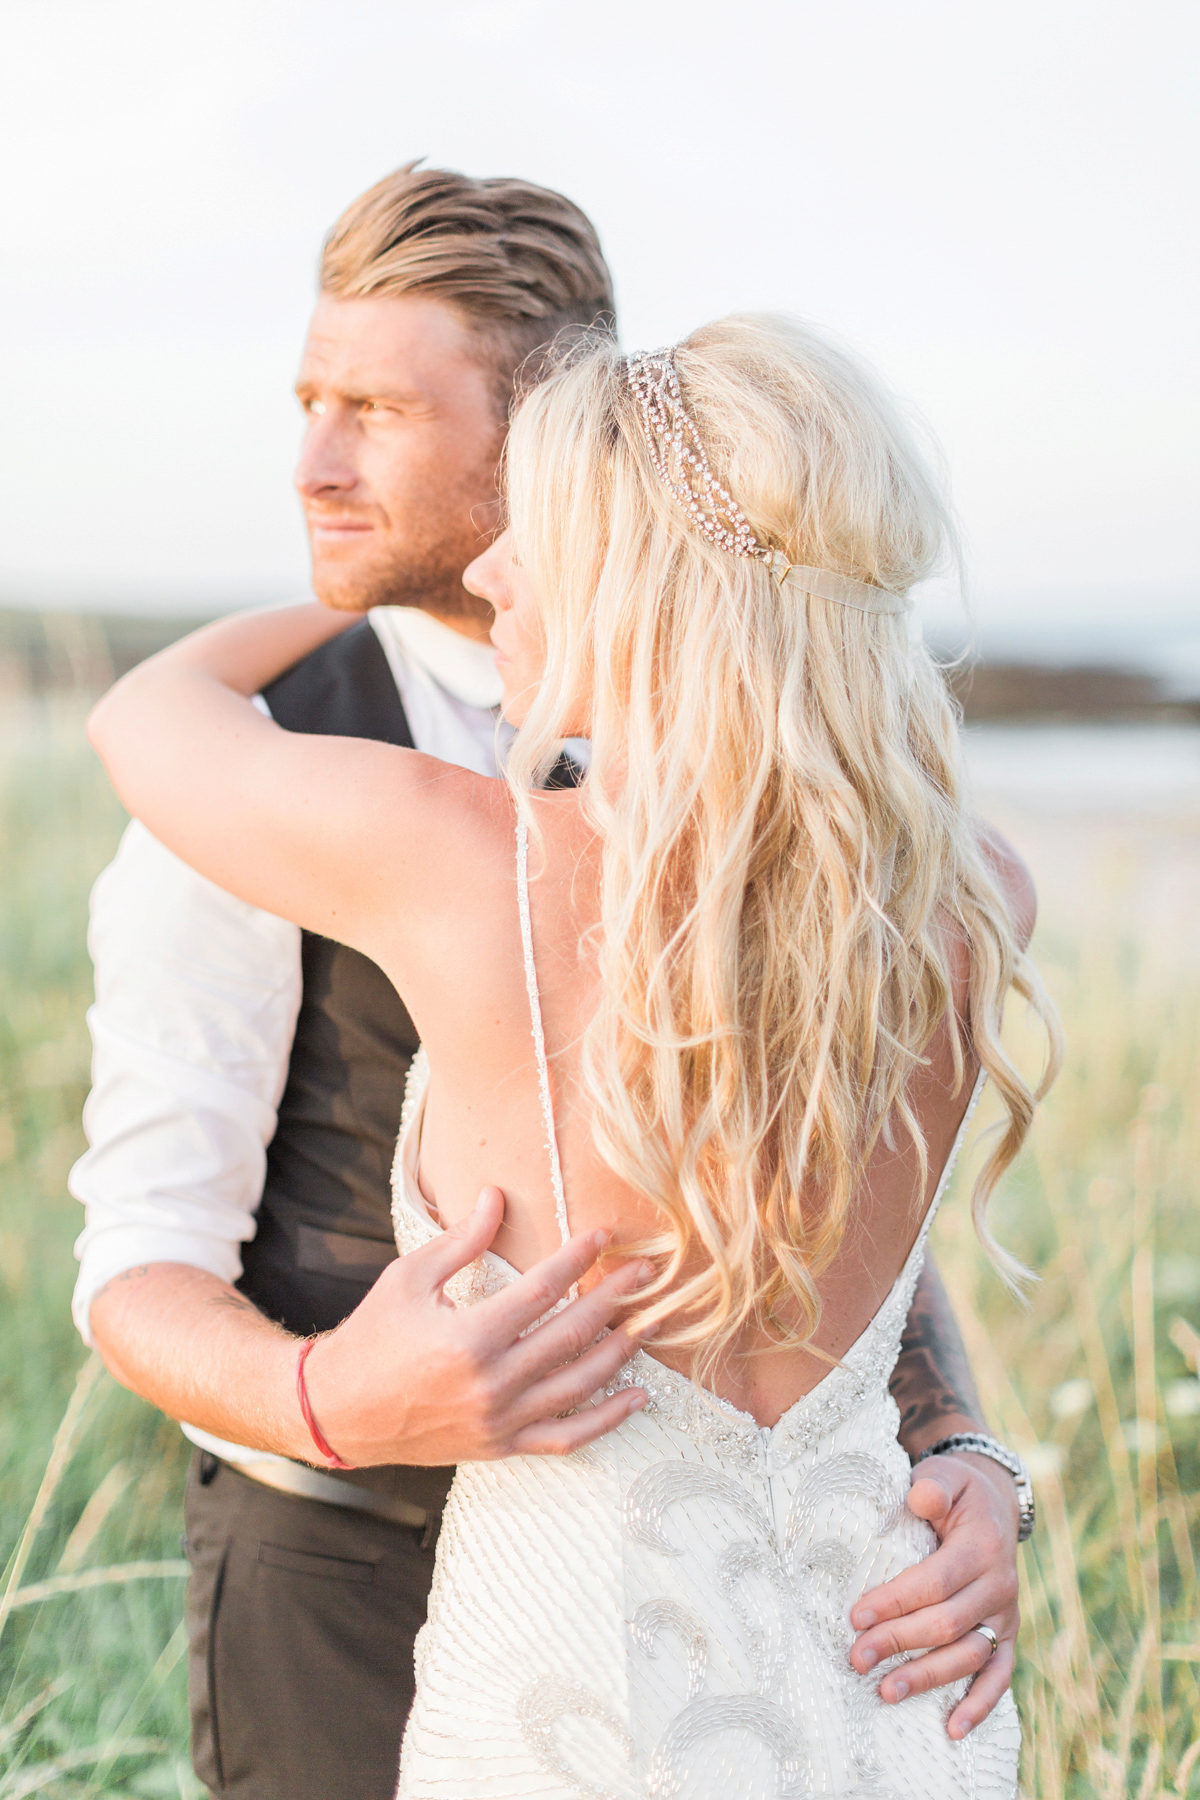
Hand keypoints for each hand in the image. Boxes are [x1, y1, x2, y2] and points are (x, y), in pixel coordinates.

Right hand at [302, 1187, 652, 1466]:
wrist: (339, 1412)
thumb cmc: (372, 1336)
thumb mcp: (409, 1277)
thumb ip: (462, 1241)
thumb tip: (497, 1196)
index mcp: (468, 1338)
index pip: (542, 1291)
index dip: (578, 1259)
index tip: (606, 1236)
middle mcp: (490, 1383)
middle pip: (571, 1335)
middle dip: (615, 1299)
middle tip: (648, 1273)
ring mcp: (499, 1420)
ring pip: (579, 1386)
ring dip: (621, 1352)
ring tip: (651, 1323)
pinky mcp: (501, 1445)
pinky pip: (566, 1437)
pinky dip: (607, 1420)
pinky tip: (637, 1396)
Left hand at [848, 1452, 1019, 1739]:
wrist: (996, 1505)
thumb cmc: (958, 1491)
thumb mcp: (946, 1475)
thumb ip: (932, 1486)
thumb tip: (919, 1498)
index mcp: (982, 1546)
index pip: (935, 1582)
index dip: (896, 1601)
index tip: (856, 1616)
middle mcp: (1000, 1585)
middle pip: (946, 1623)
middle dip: (899, 1643)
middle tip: (857, 1658)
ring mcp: (1006, 1617)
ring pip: (968, 1656)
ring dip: (928, 1678)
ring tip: (886, 1693)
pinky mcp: (1007, 1637)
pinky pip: (998, 1677)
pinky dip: (980, 1706)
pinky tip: (952, 1730)